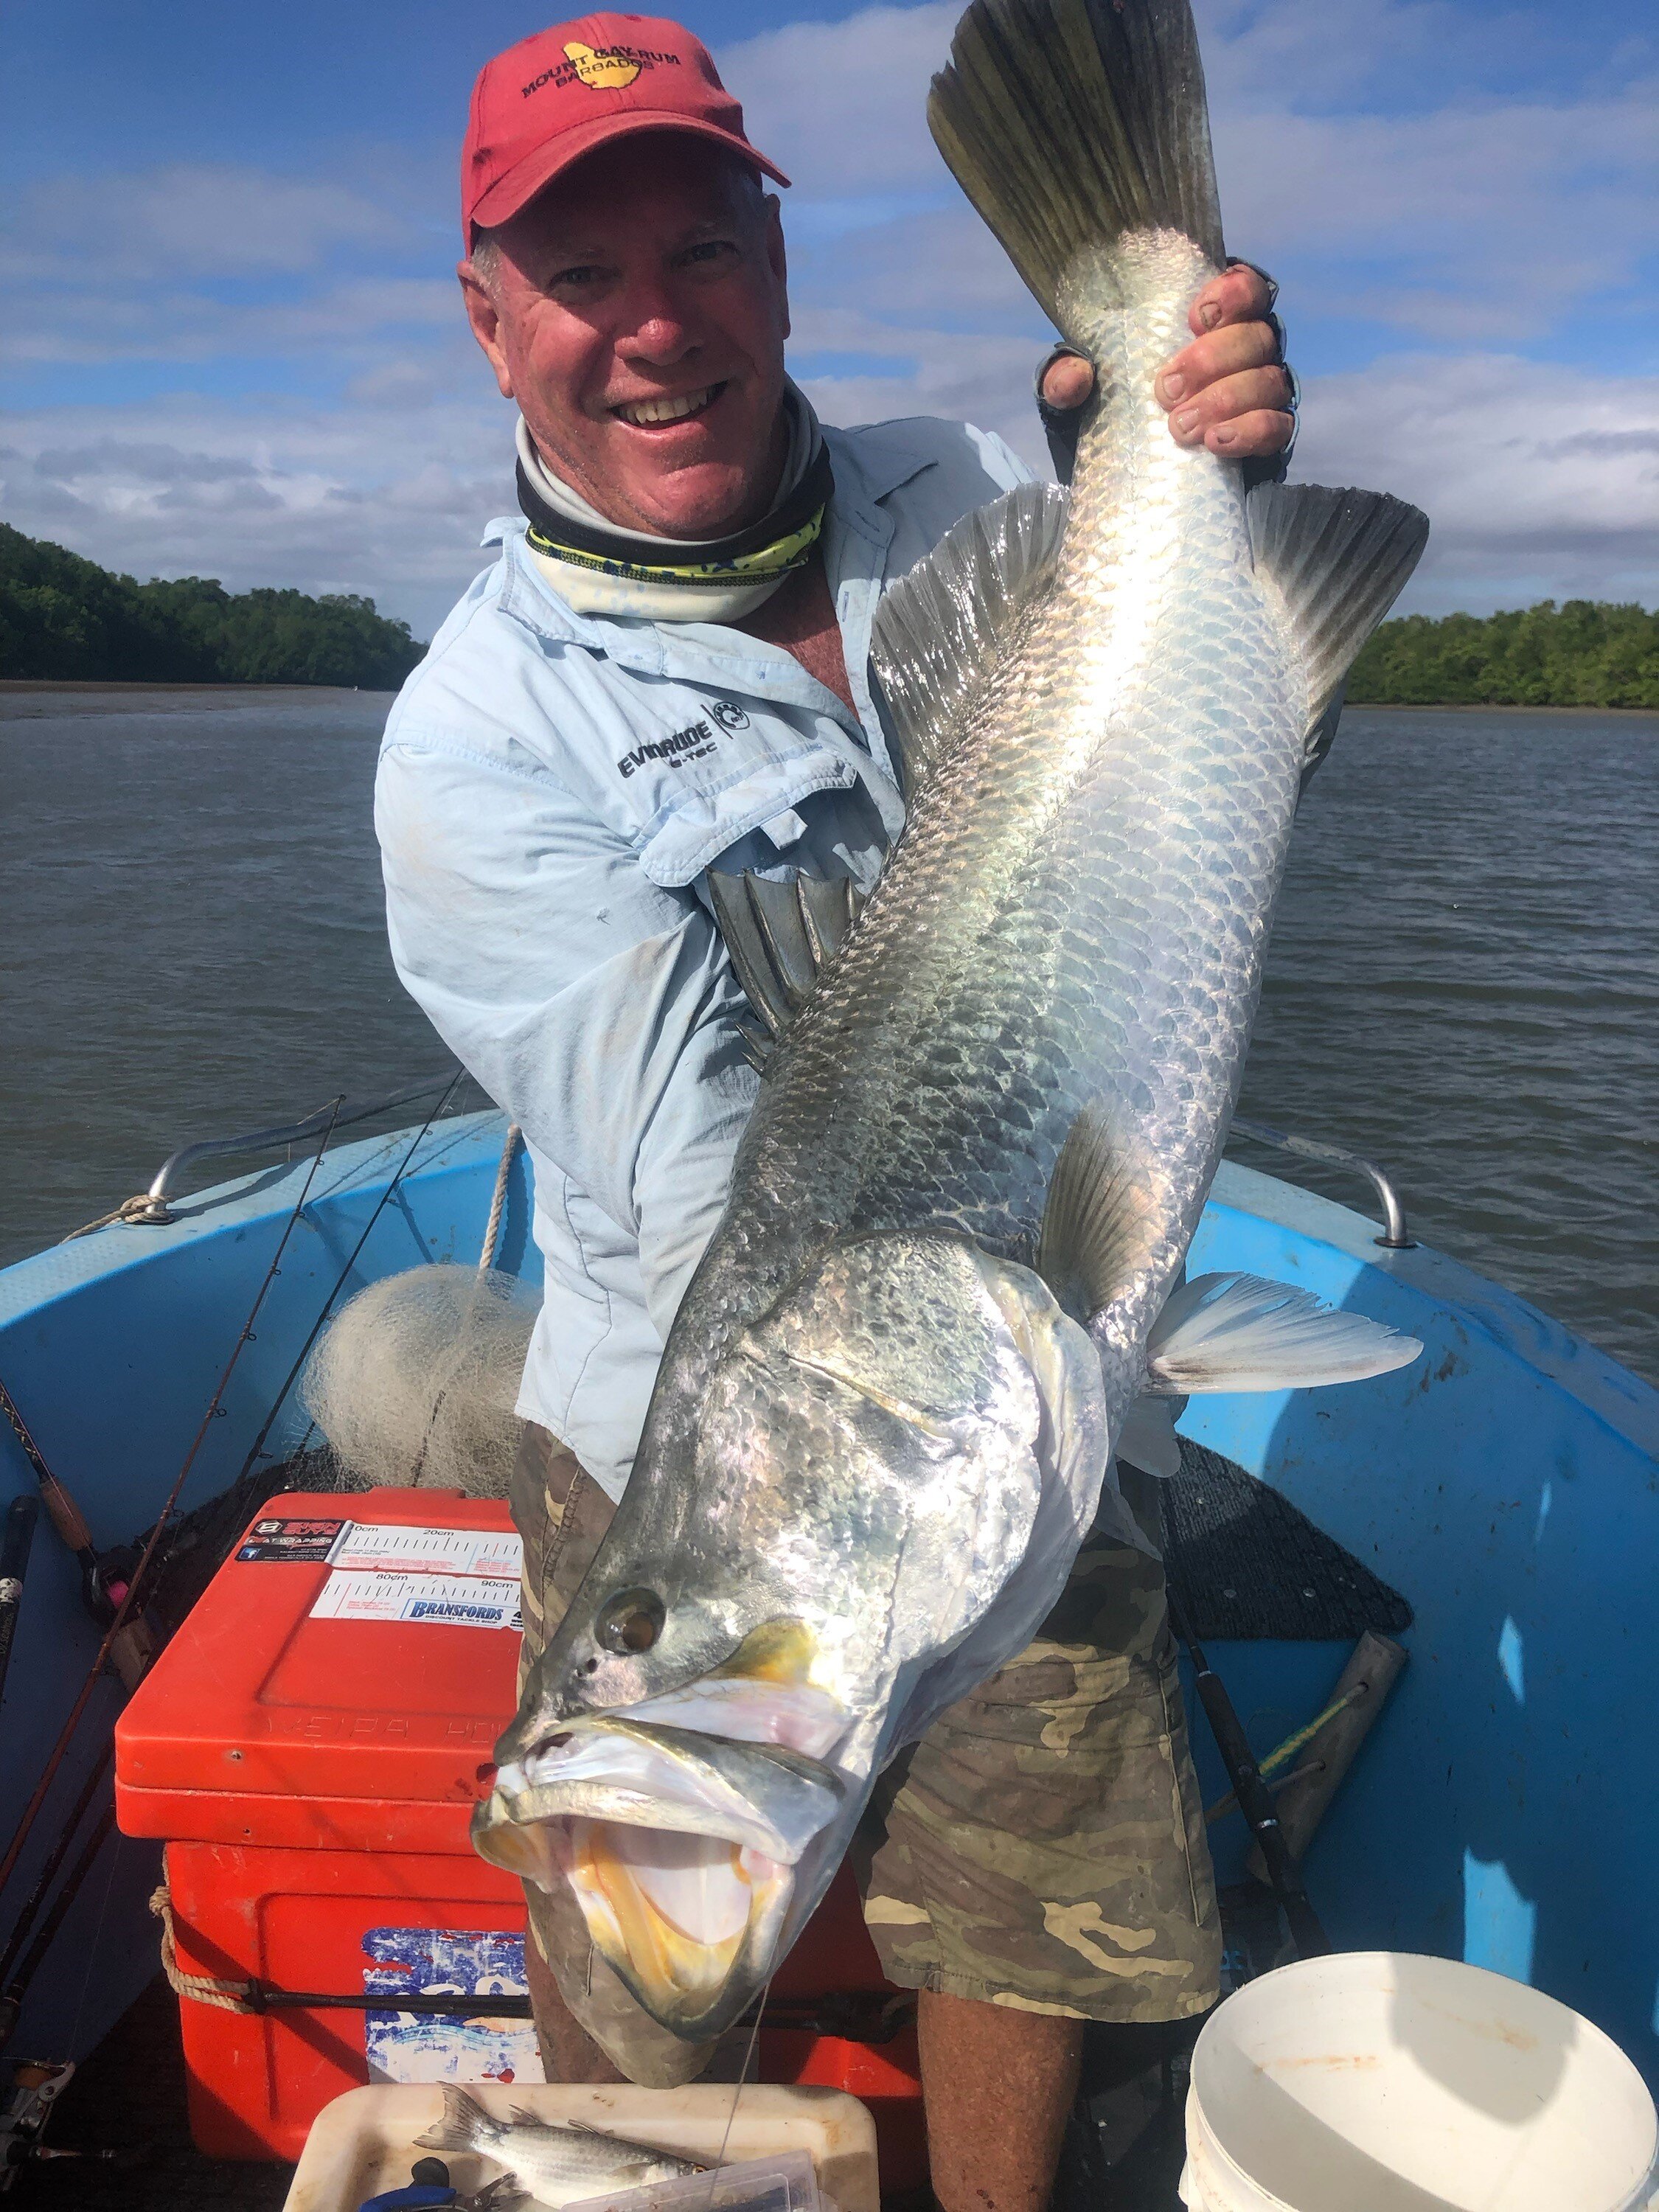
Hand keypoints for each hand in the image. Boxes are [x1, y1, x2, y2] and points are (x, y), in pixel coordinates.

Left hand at [1038, 263, 1294, 461]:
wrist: (1126, 470)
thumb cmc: (1110, 411)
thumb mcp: (1078, 395)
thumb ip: (1066, 378)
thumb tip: (1075, 377)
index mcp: (1215, 321)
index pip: (1247, 287)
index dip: (1233, 294)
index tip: (1196, 318)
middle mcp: (1247, 350)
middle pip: (1257, 336)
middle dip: (1212, 361)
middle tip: (1166, 391)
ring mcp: (1261, 392)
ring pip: (1269, 381)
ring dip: (1226, 400)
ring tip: (1180, 428)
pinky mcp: (1266, 435)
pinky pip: (1278, 427)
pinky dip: (1250, 431)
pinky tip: (1216, 443)